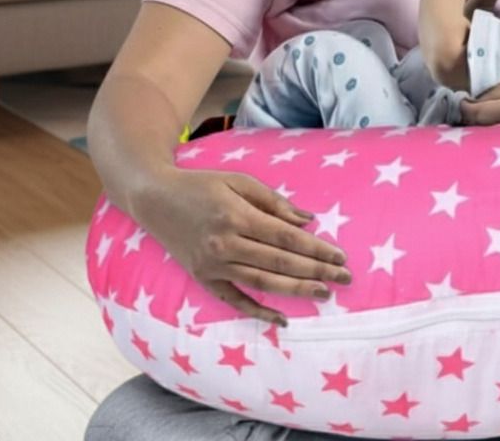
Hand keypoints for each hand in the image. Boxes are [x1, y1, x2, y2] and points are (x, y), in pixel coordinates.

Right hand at [134, 167, 352, 325]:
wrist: (155, 200)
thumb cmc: (202, 185)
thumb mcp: (239, 181)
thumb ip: (274, 202)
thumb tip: (307, 221)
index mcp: (236, 215)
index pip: (285, 237)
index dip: (315, 249)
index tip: (340, 256)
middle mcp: (224, 244)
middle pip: (279, 262)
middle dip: (315, 271)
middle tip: (344, 278)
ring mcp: (212, 266)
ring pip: (262, 283)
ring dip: (295, 290)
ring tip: (324, 294)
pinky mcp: (203, 279)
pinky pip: (234, 300)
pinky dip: (258, 311)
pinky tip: (282, 319)